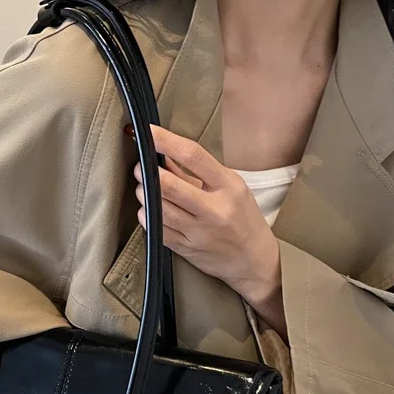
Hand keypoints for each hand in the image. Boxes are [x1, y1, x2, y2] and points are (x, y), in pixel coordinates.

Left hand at [132, 125, 283, 320]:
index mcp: (227, 186)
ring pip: (158, 209)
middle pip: (169, 185)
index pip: (194, 155)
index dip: (166, 141)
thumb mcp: (231, 188)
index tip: (149, 132)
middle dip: (147, 173)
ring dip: (144, 195)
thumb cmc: (242, 219)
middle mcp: (213, 209)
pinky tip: (149, 210)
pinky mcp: (186, 249)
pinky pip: (157, 230)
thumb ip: (197, 173)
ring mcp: (198, 232)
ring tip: (143, 188)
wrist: (254, 261)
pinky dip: (147, 216)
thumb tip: (164, 154)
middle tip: (140, 168)